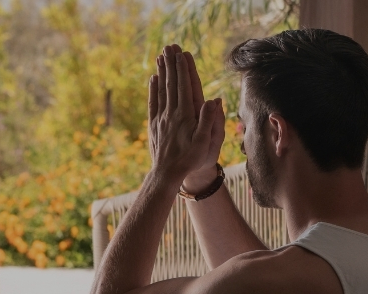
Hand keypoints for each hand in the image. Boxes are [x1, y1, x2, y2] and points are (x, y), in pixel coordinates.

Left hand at [147, 44, 225, 192]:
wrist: (167, 174)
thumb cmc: (191, 160)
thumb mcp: (205, 142)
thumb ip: (209, 120)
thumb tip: (214, 100)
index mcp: (185, 116)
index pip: (185, 87)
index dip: (184, 69)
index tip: (183, 53)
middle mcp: (171, 113)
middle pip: (171, 84)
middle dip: (171, 64)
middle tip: (170, 47)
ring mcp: (161, 118)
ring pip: (161, 90)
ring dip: (162, 71)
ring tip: (161, 55)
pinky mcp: (154, 124)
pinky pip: (153, 102)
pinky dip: (153, 89)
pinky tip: (153, 78)